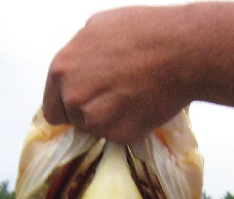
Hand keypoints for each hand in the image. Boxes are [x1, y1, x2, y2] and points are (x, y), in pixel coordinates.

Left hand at [42, 6, 194, 143]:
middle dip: (89, 112)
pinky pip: (119, 136)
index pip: (52, 107)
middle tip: (115, 96)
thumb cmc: (144, 32)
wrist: (181, 51)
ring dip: (110, 120)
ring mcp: (95, 119)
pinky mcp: (119, 134)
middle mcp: (73, 97)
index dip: (68, 106)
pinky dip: (130, 126)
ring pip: (96, 130)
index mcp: (61, 69)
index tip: (85, 103)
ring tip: (132, 96)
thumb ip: (79, 54)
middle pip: (73, 120)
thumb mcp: (98, 27)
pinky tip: (143, 105)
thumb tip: (78, 65)